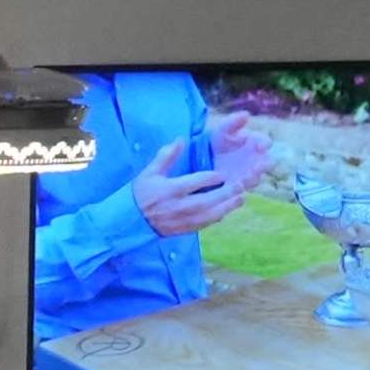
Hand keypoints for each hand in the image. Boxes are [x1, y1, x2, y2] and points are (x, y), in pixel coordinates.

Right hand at [129, 137, 246, 236]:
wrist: (129, 221)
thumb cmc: (140, 194)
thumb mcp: (149, 172)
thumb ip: (166, 156)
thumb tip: (180, 140)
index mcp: (170, 190)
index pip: (196, 182)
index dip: (212, 177)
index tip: (223, 173)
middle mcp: (178, 207)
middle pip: (207, 201)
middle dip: (226, 194)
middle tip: (240, 186)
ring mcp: (182, 220)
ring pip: (209, 215)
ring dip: (227, 207)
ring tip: (240, 199)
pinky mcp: (183, 230)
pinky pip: (204, 224)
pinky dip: (217, 217)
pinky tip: (226, 210)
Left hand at [206, 111, 277, 194]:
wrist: (205, 157)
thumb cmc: (219, 141)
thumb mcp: (223, 129)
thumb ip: (233, 122)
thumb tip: (246, 114)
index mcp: (256, 143)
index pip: (266, 142)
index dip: (264, 144)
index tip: (260, 145)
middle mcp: (257, 159)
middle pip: (267, 163)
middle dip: (264, 164)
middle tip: (258, 166)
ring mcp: (249, 174)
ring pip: (257, 178)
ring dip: (253, 178)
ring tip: (246, 178)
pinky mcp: (239, 186)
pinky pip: (243, 189)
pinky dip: (240, 188)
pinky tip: (235, 186)